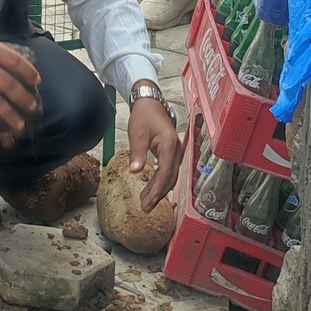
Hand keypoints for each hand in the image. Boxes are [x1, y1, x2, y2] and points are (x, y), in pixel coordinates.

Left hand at [127, 96, 181, 210]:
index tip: (148, 200)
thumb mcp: (137, 132)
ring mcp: (175, 152)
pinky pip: (167, 172)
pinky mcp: (171, 154)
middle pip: (170, 178)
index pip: (166, 172)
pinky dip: (160, 183)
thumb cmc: (144, 115)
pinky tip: (152, 191)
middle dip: (158, 194)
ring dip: (159, 191)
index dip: (157, 189)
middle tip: (146, 208)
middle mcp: (176, 150)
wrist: (150, 103)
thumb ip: (137, 152)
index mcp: (170, 144)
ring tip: (146, 203)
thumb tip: (134, 171)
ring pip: (169, 177)